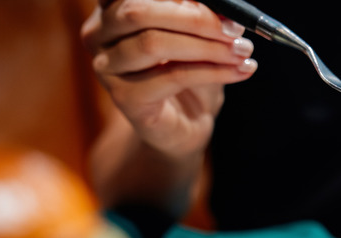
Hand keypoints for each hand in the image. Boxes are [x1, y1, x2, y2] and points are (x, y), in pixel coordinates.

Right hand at [81, 0, 257, 156]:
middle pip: (139, 13)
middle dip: (195, 18)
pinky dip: (213, 71)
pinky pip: (172, 77)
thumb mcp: (194, 34)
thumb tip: (225, 9)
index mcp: (111, 9)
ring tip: (242, 51)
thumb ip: (199, 13)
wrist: (184, 123)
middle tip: (235, 29)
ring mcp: (107, 68)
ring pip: (155, 44)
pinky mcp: (125, 98)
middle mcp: (98, 35)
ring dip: (208, 47)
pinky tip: (240, 70)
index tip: (221, 6)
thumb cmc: (187, 71)